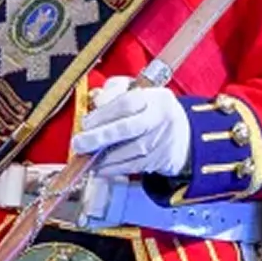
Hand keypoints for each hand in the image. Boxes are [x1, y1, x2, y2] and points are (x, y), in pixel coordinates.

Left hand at [71, 77, 189, 183]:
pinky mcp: (161, 160)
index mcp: (156, 97)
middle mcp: (161, 118)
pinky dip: (114, 169)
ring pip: (130, 151)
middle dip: (99, 137)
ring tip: (87, 158)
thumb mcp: (137, 91)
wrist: (182, 135)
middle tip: (79, 143)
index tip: (85, 123)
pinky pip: (133, 166)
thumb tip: (94, 103)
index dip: (103, 114)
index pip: (126, 103)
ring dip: (105, 157)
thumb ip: (114, 91)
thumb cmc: (151, 110)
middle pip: (127, 128)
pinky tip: (100, 168)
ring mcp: (163, 141)